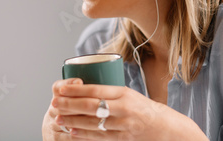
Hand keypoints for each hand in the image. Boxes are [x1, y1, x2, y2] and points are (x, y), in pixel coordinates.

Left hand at [46, 78, 206, 139]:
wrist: (168, 130)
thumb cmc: (148, 110)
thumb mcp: (131, 95)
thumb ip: (112, 94)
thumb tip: (86, 90)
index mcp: (125, 93)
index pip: (96, 89)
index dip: (76, 89)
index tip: (61, 88)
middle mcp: (124, 108)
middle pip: (91, 106)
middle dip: (69, 104)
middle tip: (54, 102)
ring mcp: (123, 125)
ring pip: (92, 123)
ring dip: (72, 120)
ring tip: (58, 117)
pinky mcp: (122, 139)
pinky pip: (99, 136)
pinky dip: (83, 134)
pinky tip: (72, 131)